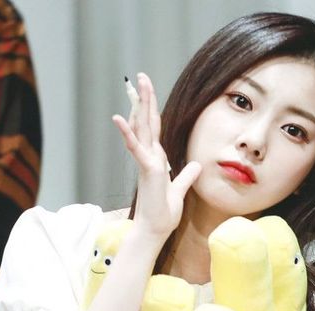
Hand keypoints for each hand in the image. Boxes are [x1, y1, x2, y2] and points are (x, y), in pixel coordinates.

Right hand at [113, 73, 200, 239]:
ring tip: (134, 86)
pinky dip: (128, 133)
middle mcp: (149, 157)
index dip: (152, 110)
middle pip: (147, 122)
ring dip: (138, 107)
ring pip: (141, 129)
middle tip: (140, 77)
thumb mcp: (180, 190)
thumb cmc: (163, 213)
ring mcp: (146, 162)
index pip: (155, 130)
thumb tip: (195, 164)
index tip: (148, 92)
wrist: (155, 230)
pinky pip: (136, 148)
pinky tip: (119, 118)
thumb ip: (186, 176)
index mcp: (157, 160)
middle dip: (145, 99)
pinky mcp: (146, 170)